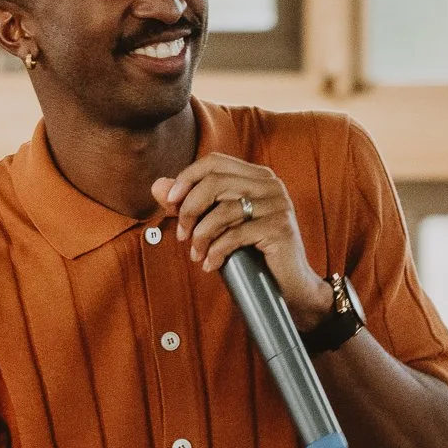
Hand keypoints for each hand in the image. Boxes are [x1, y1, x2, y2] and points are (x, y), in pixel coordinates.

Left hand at [153, 156, 335, 326]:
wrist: (290, 285)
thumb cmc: (252, 254)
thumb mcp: (218, 226)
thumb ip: (191, 204)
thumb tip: (157, 186)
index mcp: (257, 176)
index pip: (215, 162)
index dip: (187, 177)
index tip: (169, 201)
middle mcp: (271, 185)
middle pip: (215, 182)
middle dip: (189, 209)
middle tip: (181, 235)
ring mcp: (278, 205)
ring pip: (223, 210)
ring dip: (201, 236)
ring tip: (196, 254)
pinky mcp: (280, 228)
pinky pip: (235, 235)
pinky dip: (216, 251)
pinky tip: (211, 264)